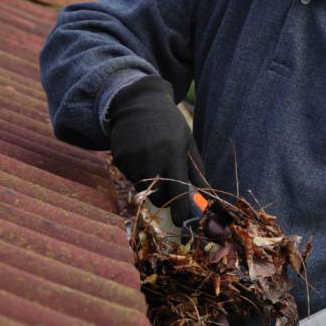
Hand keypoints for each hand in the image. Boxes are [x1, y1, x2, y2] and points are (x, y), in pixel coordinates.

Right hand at [108, 75, 205, 224]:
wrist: (139, 102)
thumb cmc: (169, 124)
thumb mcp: (187, 142)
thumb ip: (196, 170)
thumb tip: (206, 196)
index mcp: (173, 153)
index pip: (178, 190)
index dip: (181, 210)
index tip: (182, 223)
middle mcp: (152, 158)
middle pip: (157, 196)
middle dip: (163, 199)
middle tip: (167, 189)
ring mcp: (133, 159)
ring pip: (142, 187)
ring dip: (149, 181)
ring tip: (152, 159)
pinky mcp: (119, 158)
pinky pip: (129, 176)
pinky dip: (135, 172)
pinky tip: (139, 153)